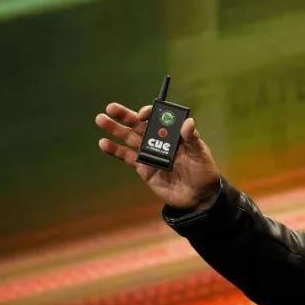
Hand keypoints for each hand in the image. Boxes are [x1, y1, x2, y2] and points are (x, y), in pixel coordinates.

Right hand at [95, 102, 220, 211]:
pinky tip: (103, 143)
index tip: (142, 115)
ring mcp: (150, 153)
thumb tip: (188, 122)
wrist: (197, 197)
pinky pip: (127, 157)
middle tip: (110, 107)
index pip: (159, 118)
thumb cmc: (203, 172)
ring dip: (115, 129)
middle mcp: (160, 140)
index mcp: (175, 134)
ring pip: (130, 138)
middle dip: (125, 115)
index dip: (150, 113)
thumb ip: (192, 139)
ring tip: (100, 119)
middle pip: (140, 125)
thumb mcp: (201, 154)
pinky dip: (114, 150)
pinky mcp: (143, 168)